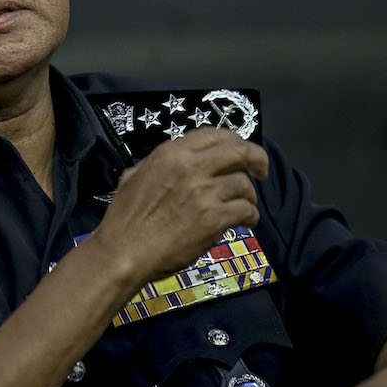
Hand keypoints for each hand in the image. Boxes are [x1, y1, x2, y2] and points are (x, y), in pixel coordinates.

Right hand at [93, 128, 268, 283]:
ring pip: (243, 184)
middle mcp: (191, 167)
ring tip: (246, 205)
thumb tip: (178, 162)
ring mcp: (204, 192)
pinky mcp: (214, 218)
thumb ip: (159, 164)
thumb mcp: (134, 176)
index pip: (212, 135)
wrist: (125, 251)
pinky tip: (246, 222)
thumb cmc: (125, 218)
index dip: (232, 140)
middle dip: (256, 157)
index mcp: (170, 154)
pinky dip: (250, 216)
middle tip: (261, 169)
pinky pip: (245, 210)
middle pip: (238, 151)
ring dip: (249, 195)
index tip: (239, 151)